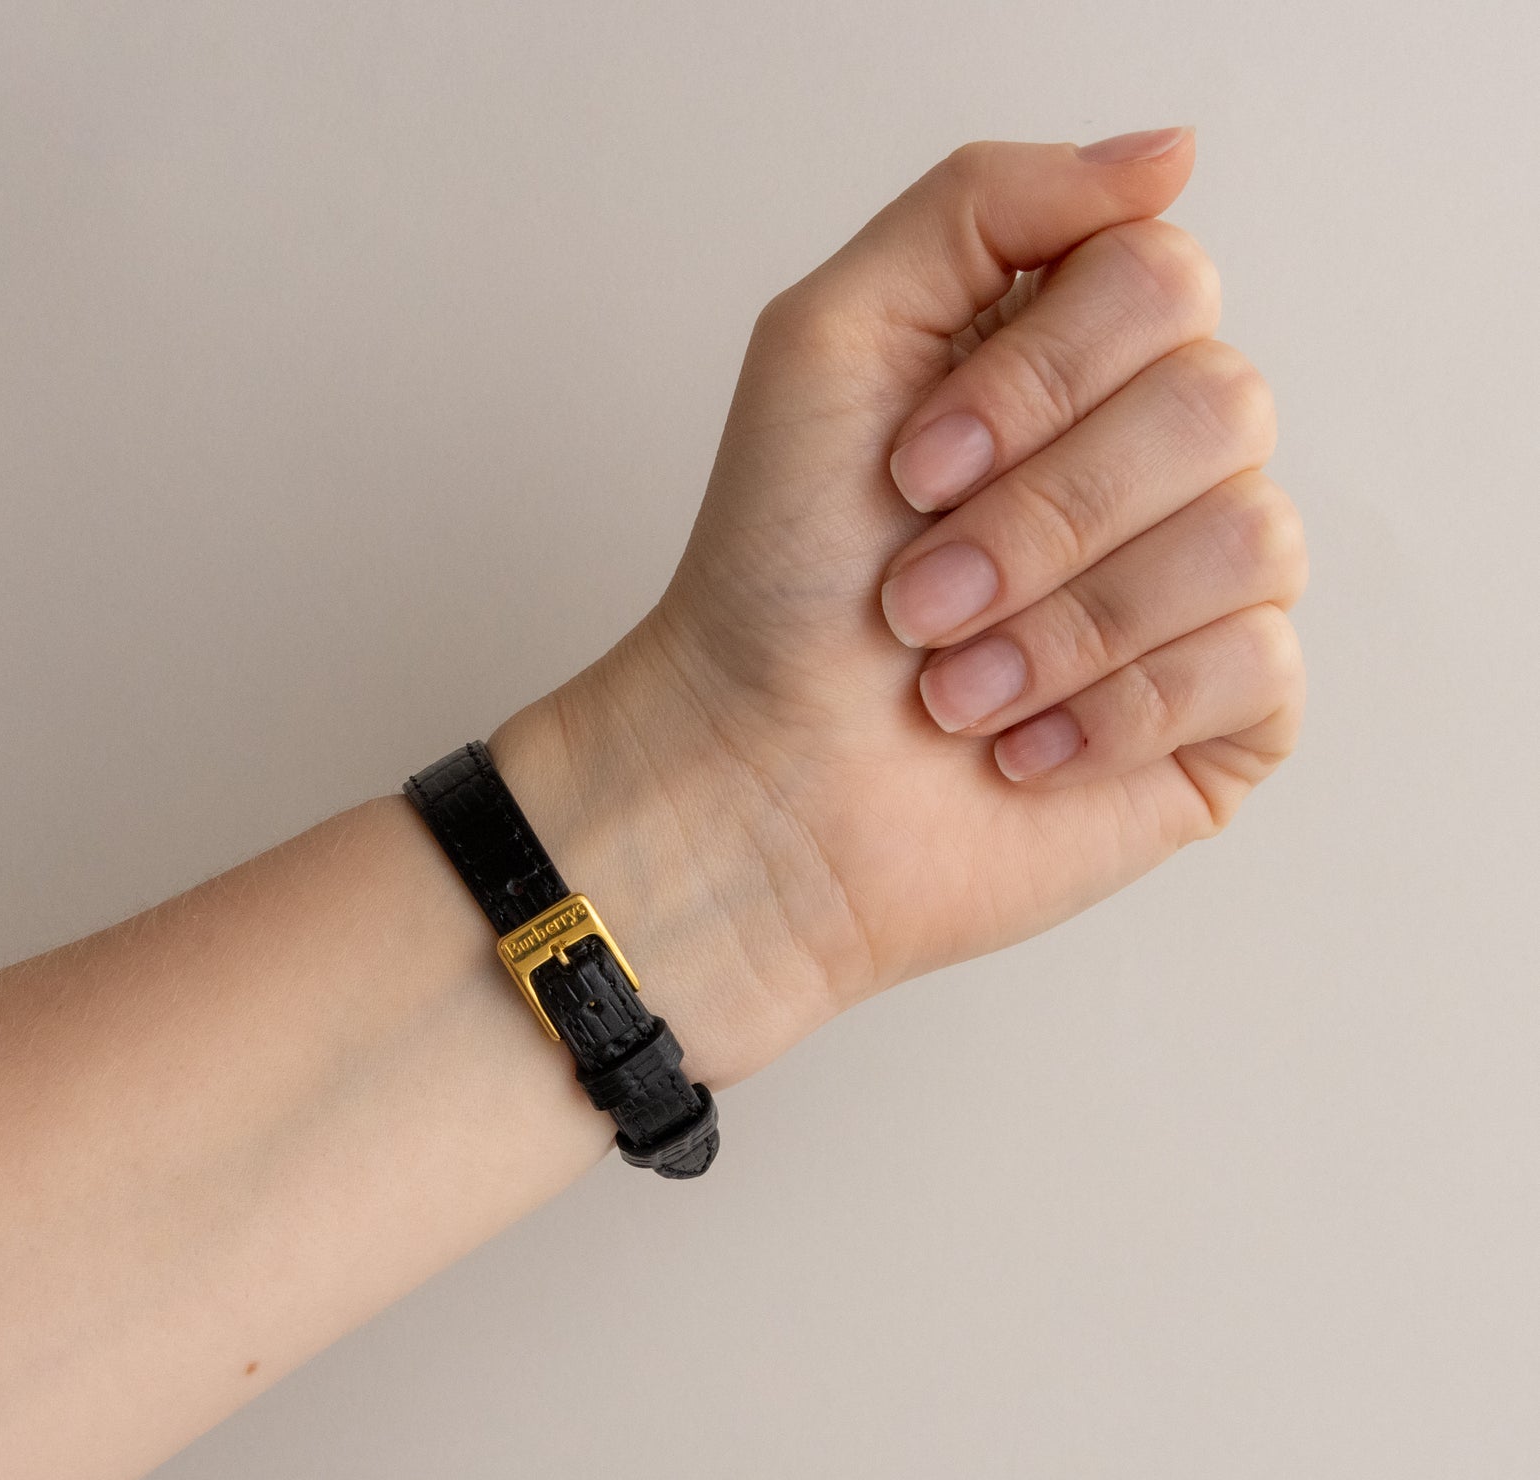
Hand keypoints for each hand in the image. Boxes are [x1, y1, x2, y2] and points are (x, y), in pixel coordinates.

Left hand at [500, 129, 1306, 1084]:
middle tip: (916, 601)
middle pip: (1223, 404)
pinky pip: (1258, 666)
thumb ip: (980, 205)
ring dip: (1063, 629)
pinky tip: (1021, 750)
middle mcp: (1156, 460)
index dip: (1039, 381)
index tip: (910, 470)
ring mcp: (1202, 590)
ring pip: (1248, 539)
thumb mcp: (829, 340)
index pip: (1166, 279)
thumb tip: (1170, 157)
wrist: (759, 784)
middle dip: (1037, 520)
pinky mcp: (1225, 718)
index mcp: (1078, 360)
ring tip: (951, 690)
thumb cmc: (775, 584)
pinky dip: (1114, 714)